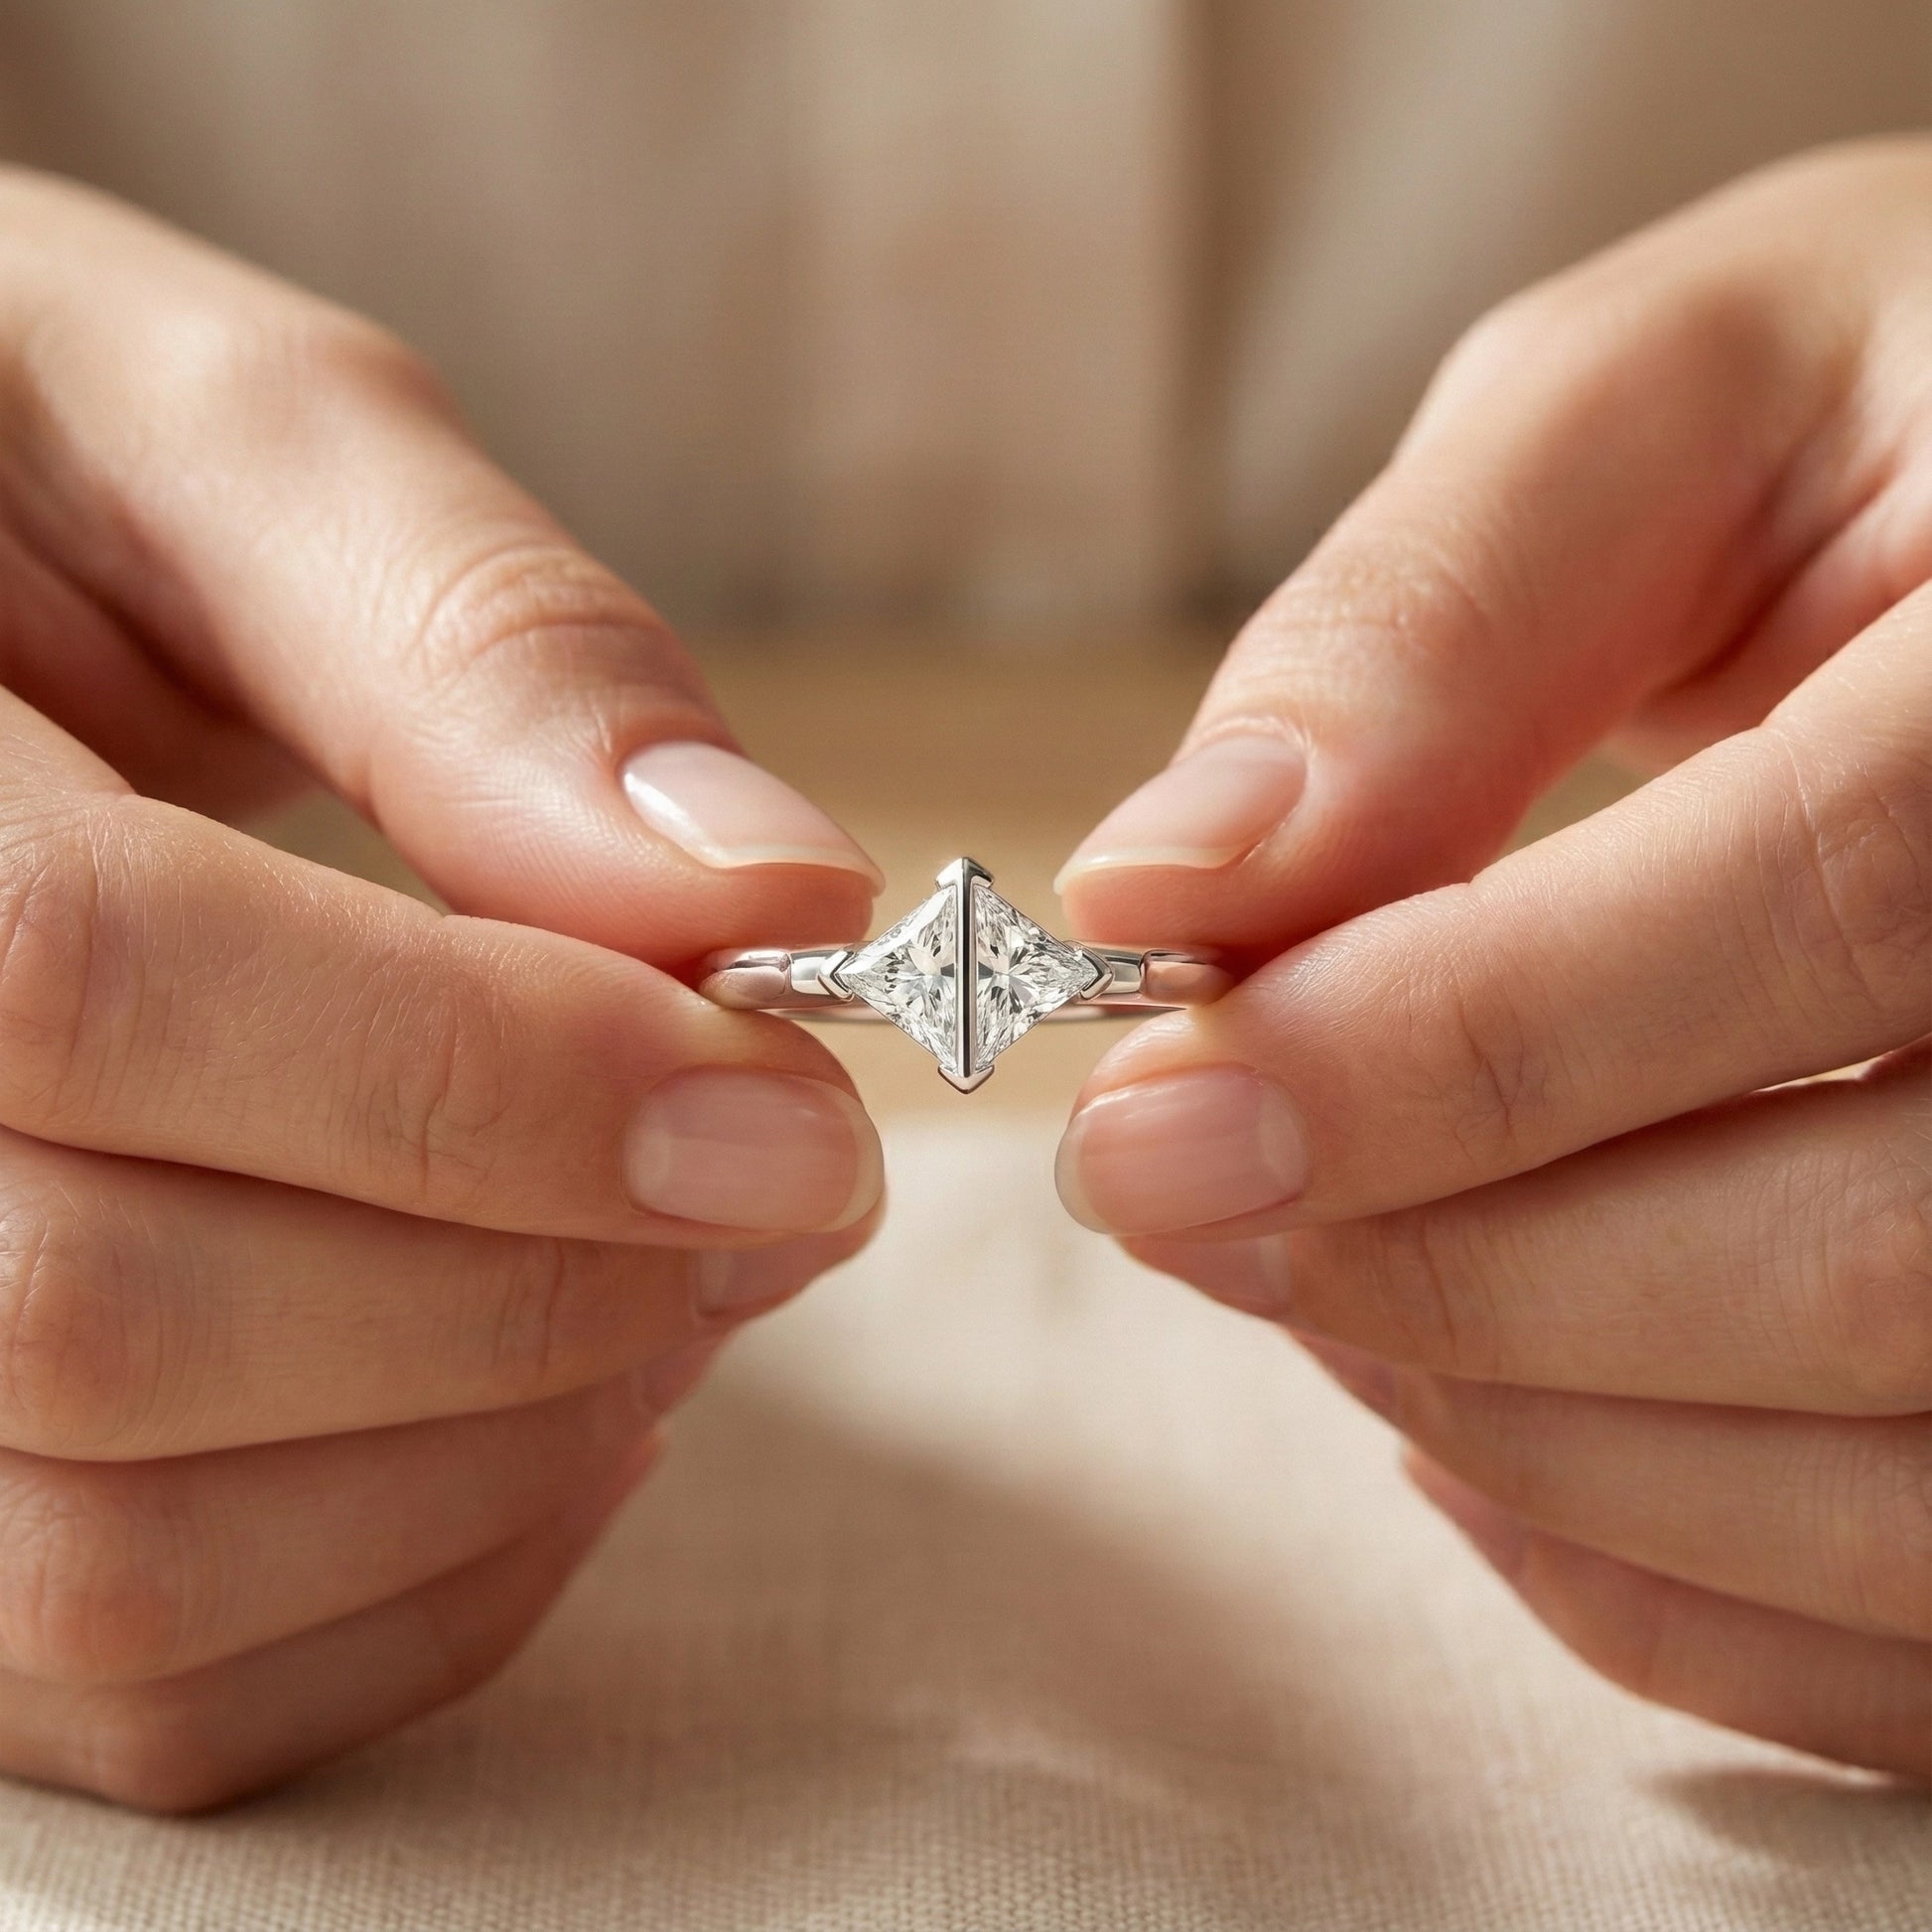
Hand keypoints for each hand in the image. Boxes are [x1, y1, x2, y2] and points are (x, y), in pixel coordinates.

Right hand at [0, 173, 885, 1807]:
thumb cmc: (29, 483)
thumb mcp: (218, 445)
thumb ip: (478, 642)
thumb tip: (769, 888)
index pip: (96, 986)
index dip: (499, 1077)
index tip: (800, 1104)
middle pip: (114, 1322)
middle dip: (542, 1276)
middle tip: (784, 1184)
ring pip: (127, 1565)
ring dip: (506, 1447)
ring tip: (688, 1281)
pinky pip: (151, 1692)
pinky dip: (426, 1588)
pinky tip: (563, 1416)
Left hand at [1054, 139, 1931, 1778]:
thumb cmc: (1880, 423)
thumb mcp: (1669, 406)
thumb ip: (1430, 623)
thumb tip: (1167, 884)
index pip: (1827, 900)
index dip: (1452, 1049)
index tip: (1148, 1109)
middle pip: (1869, 1260)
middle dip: (1446, 1263)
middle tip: (1171, 1193)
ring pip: (1898, 1486)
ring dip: (1520, 1424)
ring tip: (1295, 1276)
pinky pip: (1925, 1632)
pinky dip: (1650, 1579)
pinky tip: (1465, 1428)